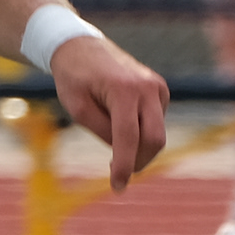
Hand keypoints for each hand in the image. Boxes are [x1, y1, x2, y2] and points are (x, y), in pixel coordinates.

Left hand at [51, 34, 170, 189]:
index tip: (117, 187)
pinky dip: (140, 133)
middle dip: (138, 161)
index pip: (129, 138)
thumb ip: (103, 132)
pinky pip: (155, 122)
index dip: (124, 166)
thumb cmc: (74, 77)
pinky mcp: (160, 90)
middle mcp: (147, 87)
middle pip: (154, 140)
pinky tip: (121, 123)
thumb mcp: (78, 109)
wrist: (81, 46)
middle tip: (116, 172)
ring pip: (156, 133)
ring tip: (111, 141)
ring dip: (137, 146)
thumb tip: (125, 152)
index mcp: (124, 90)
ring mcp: (157, 87)